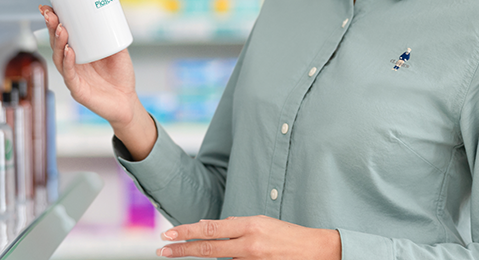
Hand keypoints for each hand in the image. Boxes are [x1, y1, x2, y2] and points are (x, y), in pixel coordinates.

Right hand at [40, 5, 156, 158]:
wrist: (127, 102)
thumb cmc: (120, 77)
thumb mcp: (118, 51)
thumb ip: (113, 36)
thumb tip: (110, 16)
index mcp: (79, 52)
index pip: (62, 34)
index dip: (55, 21)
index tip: (50, 7)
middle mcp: (72, 63)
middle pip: (56, 43)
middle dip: (52, 27)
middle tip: (50, 14)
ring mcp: (73, 76)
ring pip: (59, 58)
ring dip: (58, 42)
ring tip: (61, 29)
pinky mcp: (78, 90)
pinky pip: (70, 75)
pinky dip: (68, 62)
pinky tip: (69, 51)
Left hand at [156, 216, 340, 259]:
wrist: (316, 252)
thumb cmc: (288, 235)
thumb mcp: (262, 222)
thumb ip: (237, 225)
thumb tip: (212, 226)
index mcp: (249, 226)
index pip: (210, 228)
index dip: (186, 231)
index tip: (168, 234)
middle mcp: (249, 244)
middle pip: (207, 247)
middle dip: (182, 249)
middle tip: (162, 250)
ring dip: (212, 256)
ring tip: (200, 253)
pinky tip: (233, 258)